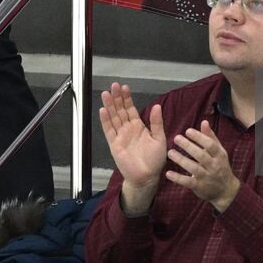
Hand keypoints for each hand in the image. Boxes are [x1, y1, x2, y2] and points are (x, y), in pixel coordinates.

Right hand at [99, 82, 167, 213]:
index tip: (124, 87)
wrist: (147, 177)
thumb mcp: (159, 139)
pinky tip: (103, 110)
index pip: (131, 109)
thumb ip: (156, 123)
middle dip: (117, 98)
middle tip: (113, 86)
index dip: (127, 98)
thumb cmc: (154, 160)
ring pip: (114, 118)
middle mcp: (128, 129)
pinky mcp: (114, 145)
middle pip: (120, 110)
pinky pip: (109, 130)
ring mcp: (120, 136)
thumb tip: (157, 106)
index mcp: (139, 127)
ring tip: (106, 93)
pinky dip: (106, 121)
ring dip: (110, 106)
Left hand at [165, 121, 240, 211]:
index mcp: (219, 155)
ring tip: (170, 152)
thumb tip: (204, 122)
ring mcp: (207, 177)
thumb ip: (210, 137)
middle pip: (201, 156)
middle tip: (176, 138)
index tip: (187, 131)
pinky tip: (168, 173)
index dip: (199, 137)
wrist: (225, 190)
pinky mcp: (199, 187)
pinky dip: (178, 178)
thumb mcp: (218, 151)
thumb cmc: (220, 165)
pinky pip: (188, 182)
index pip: (210, 145)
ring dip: (181, 160)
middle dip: (188, 146)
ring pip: (194, 168)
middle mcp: (214, 166)